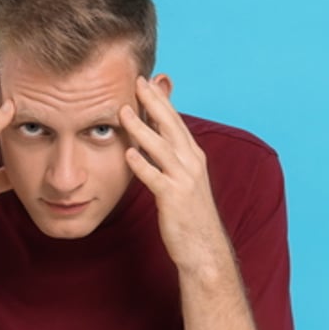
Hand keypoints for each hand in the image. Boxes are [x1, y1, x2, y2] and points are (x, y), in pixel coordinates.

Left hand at [119, 77, 228, 272]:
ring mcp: (184, 180)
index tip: (146, 81)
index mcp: (193, 156)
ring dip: (142, 128)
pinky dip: (142, 165)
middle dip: (154, 102)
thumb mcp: (182, 180)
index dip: (161, 100)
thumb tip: (154, 138)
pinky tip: (128, 154)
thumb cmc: (189, 215)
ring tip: (124, 111)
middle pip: (171, 126)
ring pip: (161, 147)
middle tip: (137, 82)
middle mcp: (192, 163)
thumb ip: (169, 157)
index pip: (175, 121)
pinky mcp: (174, 199)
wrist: (204, 249)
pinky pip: (155, 178)